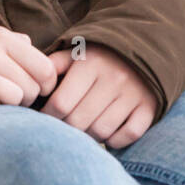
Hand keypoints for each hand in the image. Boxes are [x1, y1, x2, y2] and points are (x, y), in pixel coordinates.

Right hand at [0, 25, 58, 108]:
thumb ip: (22, 46)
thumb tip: (49, 65)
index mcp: (1, 37)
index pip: (44, 68)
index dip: (48, 83)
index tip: (42, 87)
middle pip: (31, 87)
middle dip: (28, 95)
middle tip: (17, 93)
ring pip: (14, 99)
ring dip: (10, 103)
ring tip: (1, 95)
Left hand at [39, 43, 156, 148]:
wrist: (144, 44)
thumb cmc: (100, 53)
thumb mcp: (76, 51)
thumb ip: (53, 65)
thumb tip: (34, 86)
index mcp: (90, 63)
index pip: (60, 104)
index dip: (48, 115)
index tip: (46, 116)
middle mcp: (113, 79)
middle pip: (78, 121)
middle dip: (66, 128)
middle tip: (64, 126)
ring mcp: (133, 94)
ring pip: (101, 131)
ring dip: (90, 135)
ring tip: (85, 127)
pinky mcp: (149, 106)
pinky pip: (128, 135)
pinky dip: (116, 140)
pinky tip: (108, 131)